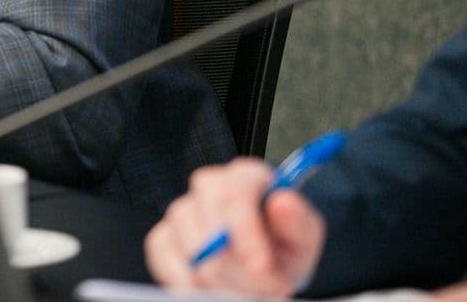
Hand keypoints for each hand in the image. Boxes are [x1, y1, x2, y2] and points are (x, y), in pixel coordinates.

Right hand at [144, 158, 325, 296]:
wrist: (268, 260)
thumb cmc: (284, 243)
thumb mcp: (304, 235)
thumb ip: (298, 221)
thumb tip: (283, 201)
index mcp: (244, 176)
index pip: (232, 196)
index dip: (244, 234)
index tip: (261, 267)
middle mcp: (207, 186)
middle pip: (208, 230)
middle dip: (239, 272)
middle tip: (267, 292)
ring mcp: (180, 211)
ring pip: (192, 255)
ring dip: (223, 285)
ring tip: (249, 291)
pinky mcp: (162, 238)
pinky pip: (168, 265)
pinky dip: (193, 286)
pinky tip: (218, 290)